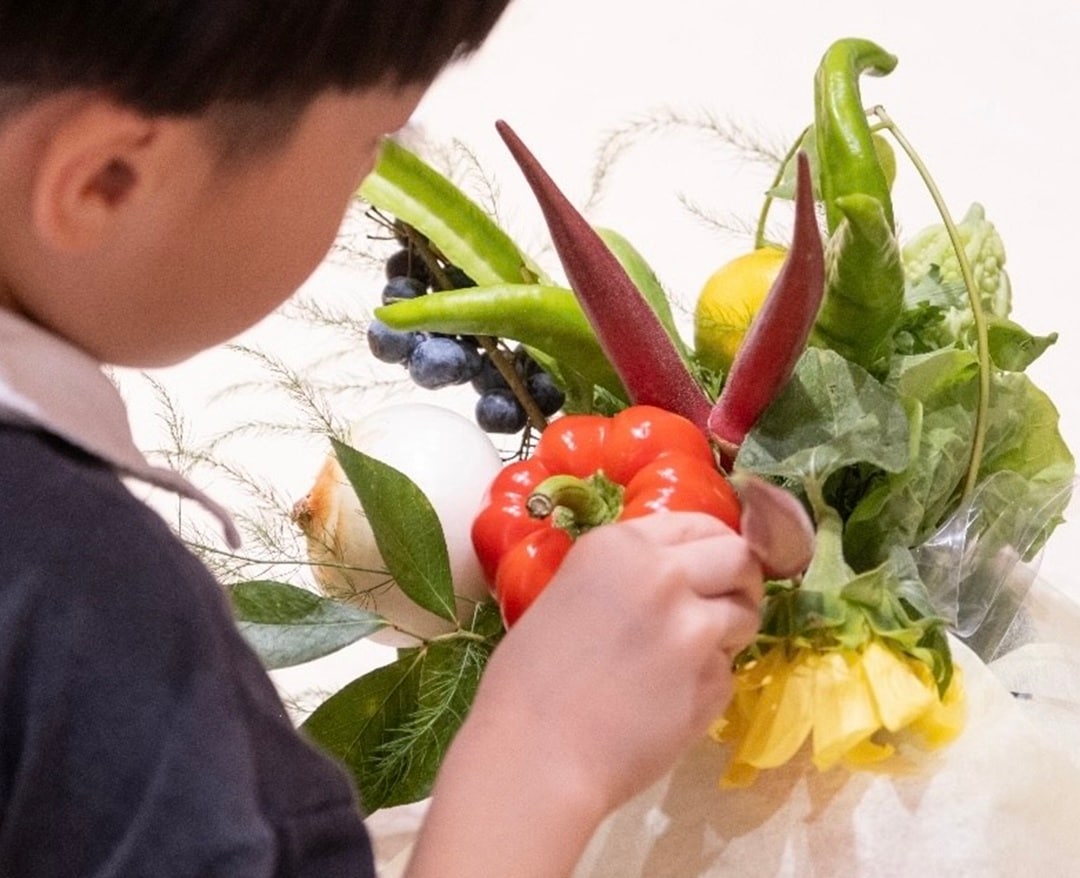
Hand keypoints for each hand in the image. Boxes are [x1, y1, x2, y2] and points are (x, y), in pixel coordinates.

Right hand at [472, 511, 762, 811]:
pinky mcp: (713, 682)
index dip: (712, 547)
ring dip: (729, 631)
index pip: (700, 522)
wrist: (535, 757)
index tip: (711, 566)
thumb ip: (625, 574)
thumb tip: (670, 578)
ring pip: (746, 614)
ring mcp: (695, 629)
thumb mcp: (568, 593)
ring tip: (688, 658)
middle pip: (740, 558)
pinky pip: (729, 671)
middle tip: (721, 605)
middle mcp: (666, 574)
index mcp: (621, 545)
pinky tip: (668, 701)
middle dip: (739, 580)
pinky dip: (710, 683)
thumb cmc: (528, 681)